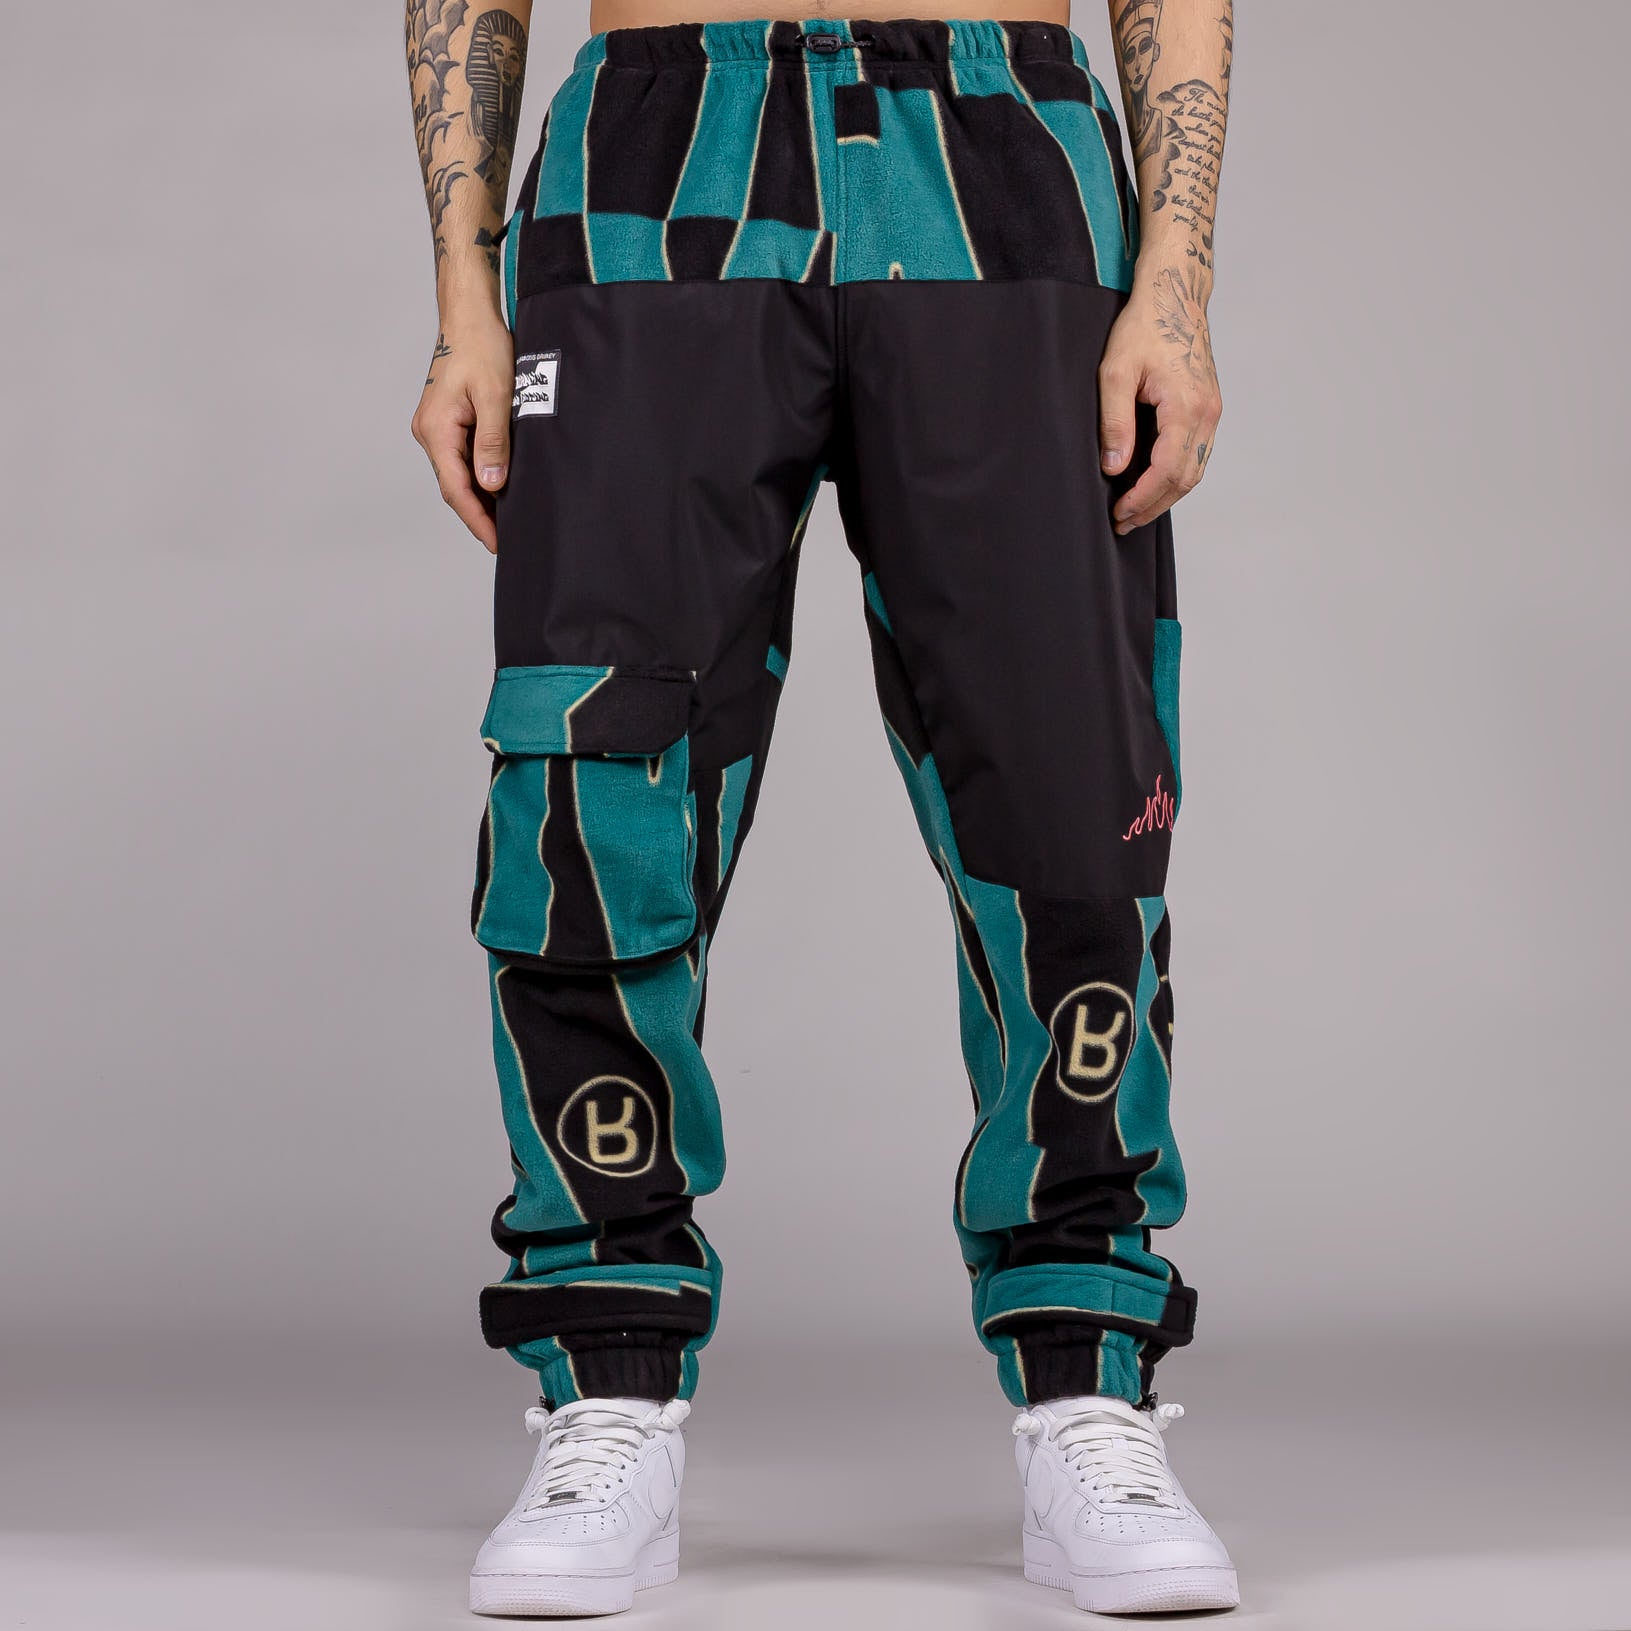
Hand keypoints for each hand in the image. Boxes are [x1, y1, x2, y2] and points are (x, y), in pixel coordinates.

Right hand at [411, 311, 513, 552]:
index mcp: (436, 429)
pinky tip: (498, 488)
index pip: (456, 488)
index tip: (497, 542)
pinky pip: (461, 458)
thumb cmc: (482, 347)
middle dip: (479, 515)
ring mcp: (435, 428)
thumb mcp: (496, 395)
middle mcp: (428, 432)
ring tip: (507, 521)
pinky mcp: (446, 422)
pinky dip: (479, 476)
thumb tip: (491, 484)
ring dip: (480, 497)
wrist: (469, 316)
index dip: (477, 519)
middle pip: (454, 486)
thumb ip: (494, 441)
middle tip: (507, 540)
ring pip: (458, 474)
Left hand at [1098, 262, 1221, 535]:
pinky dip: (1176, 476)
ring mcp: (1212, 411)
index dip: (1143, 498)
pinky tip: (1152, 483)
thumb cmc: (1143, 327)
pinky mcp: (1209, 407)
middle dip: (1153, 506)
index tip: (1119, 512)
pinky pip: (1197, 454)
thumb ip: (1115, 422)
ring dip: (1166, 496)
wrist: (1174, 295)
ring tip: (1134, 510)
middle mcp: (1207, 413)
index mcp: (1186, 406)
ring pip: (1195, 470)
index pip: (1168, 470)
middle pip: (1185, 479)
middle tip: (1122, 522)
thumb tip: (1114, 467)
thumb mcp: (1115, 372)